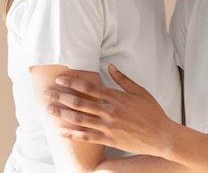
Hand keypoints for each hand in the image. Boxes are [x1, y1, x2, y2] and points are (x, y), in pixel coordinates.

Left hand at [44, 64, 177, 156]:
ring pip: (79, 119)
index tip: (60, 79)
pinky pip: (86, 137)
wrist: (161, 136)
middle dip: (60, 96)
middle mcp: (109, 112)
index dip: (72, 82)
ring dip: (62, 113)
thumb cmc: (152, 112)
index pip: (89, 88)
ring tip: (48, 109)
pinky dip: (71, 134)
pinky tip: (60, 131)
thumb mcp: (140, 92)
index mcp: (117, 98)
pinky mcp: (108, 140)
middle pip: (80, 102)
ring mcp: (107, 127)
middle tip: (46, 93)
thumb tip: (110, 66)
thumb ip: (123, 79)